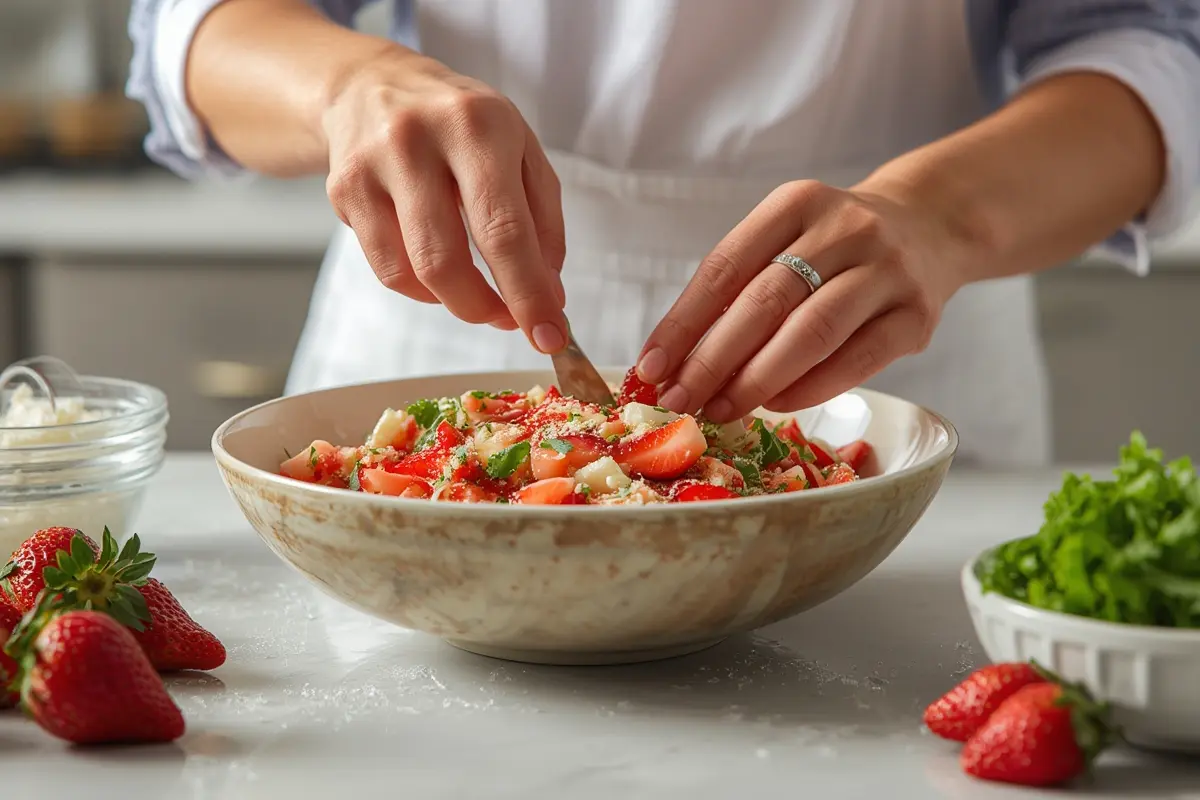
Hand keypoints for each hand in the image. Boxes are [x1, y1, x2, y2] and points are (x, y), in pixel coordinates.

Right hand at [321, 49, 566, 351]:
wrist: (372, 84)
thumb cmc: (462, 124)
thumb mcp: (521, 150)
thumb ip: (544, 222)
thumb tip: (549, 296)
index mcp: (477, 126)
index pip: (504, 229)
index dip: (527, 293)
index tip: (548, 336)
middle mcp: (417, 140)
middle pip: (448, 260)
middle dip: (486, 309)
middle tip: (510, 320)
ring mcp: (371, 165)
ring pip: (412, 272)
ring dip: (455, 303)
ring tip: (479, 296)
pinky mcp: (342, 190)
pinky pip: (386, 268)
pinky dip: (421, 288)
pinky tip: (439, 272)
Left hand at [638, 179, 971, 420]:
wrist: (932, 225)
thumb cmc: (835, 246)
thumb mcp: (787, 240)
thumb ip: (739, 289)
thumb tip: (674, 362)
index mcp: (796, 203)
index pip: (724, 267)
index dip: (682, 322)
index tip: (649, 368)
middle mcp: (845, 228)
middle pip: (764, 301)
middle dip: (711, 360)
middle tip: (677, 402)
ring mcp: (887, 270)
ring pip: (811, 331)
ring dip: (756, 379)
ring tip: (718, 409)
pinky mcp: (917, 316)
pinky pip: (857, 360)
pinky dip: (809, 387)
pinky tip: (775, 404)